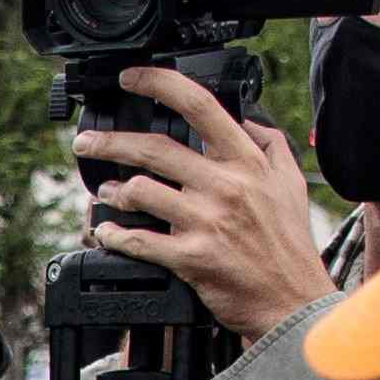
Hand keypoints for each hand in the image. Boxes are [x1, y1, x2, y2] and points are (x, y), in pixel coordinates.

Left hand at [70, 68, 329, 341]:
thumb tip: (244, 117)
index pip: (200, 106)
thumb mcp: (290, 182)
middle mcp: (225, 186)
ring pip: (141, 192)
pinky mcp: (191, 257)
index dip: (159, 84)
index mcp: (247, 161)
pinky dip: (115, 234)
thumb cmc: (288, 245)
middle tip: (87, 144)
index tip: (132, 79)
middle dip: (111, 142)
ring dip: (113, 193)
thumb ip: (268, 144)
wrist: (292, 300)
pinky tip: (108, 231)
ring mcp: (206, 221)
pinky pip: (138, 240)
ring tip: (106, 193)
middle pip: (154, 149)